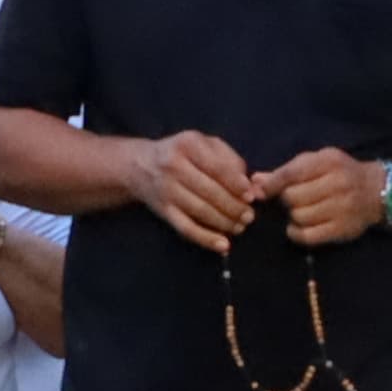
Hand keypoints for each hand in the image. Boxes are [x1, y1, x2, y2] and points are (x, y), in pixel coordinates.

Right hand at [126, 131, 255, 255]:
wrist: (140, 165)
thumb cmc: (182, 153)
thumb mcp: (204, 144)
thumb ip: (229, 159)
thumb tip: (250, 186)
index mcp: (188, 144)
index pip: (217, 167)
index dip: (236, 184)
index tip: (251, 196)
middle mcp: (173, 166)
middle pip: (210, 192)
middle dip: (234, 207)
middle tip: (249, 216)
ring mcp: (166, 190)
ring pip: (200, 211)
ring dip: (224, 223)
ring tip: (240, 227)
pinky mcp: (162, 210)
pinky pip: (186, 228)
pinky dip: (205, 239)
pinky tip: (223, 245)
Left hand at [257, 147, 384, 247]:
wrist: (378, 190)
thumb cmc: (340, 173)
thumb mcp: (317, 163)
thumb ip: (287, 171)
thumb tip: (255, 181)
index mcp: (328, 162)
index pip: (292, 173)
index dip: (272, 184)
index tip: (261, 192)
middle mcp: (338, 184)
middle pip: (293, 197)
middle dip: (285, 200)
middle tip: (291, 200)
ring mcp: (342, 208)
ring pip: (299, 216)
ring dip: (292, 216)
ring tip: (299, 211)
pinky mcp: (343, 229)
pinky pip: (308, 236)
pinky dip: (296, 233)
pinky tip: (297, 227)